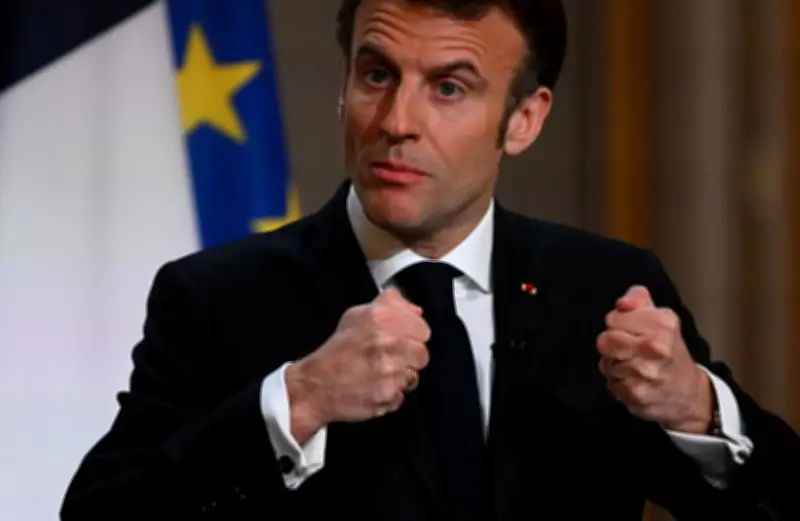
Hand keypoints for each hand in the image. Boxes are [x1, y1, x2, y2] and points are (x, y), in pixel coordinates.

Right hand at [286, 288, 430, 441]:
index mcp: (381, 317)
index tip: (401, 340)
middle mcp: (388, 341)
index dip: (412, 335)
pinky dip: (391, 395)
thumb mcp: (358, 316)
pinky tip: (374, 387)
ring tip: (379, 374)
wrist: (316, 385)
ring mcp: (390, 370)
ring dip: (400, 377)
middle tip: (388, 359)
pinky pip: (402, 395)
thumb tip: (416, 311)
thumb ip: (391, 306)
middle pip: (422, 353)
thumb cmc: (337, 351)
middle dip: (408, 358)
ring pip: (414, 375)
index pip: (422, 328)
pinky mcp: (388, 394)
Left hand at [596, 285, 712, 433]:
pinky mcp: (636, 394)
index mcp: (662, 324)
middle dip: (613, 345)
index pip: (613, 318)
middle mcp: (655, 347)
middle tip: (630, 350)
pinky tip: (636, 382)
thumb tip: (623, 303)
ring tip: (635, 367)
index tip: (631, 331)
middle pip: (604, 340)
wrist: (688, 392)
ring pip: (606, 363)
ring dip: (615, 366)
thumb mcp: (660, 317)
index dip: (618, 324)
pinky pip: (610, 384)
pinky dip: (619, 384)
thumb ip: (638, 299)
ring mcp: (645, 372)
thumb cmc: (669, 351)